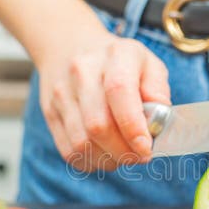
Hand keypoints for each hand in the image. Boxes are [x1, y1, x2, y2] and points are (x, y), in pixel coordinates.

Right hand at [38, 34, 170, 171]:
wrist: (70, 47)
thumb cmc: (119, 62)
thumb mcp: (149, 64)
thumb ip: (158, 92)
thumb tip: (157, 124)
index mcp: (116, 55)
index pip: (119, 91)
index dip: (133, 126)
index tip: (146, 148)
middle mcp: (83, 71)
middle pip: (98, 125)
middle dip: (124, 151)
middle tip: (140, 156)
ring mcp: (61, 93)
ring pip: (82, 143)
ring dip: (108, 160)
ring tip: (123, 156)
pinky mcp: (50, 113)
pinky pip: (69, 151)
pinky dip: (91, 162)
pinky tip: (105, 155)